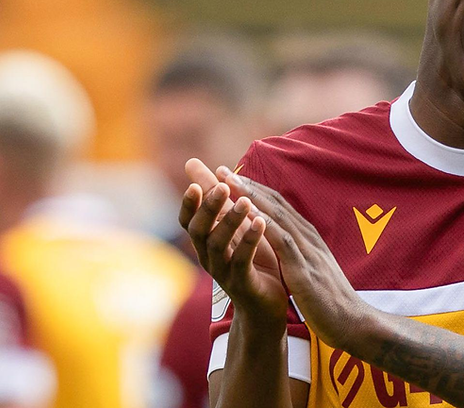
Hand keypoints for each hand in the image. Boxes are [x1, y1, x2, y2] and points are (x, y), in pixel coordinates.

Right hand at [180, 159, 287, 325]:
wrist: (266, 307)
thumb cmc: (251, 261)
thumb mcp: (234, 226)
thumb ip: (218, 199)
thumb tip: (194, 164)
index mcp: (207, 243)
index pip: (189, 221)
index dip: (189, 203)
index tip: (194, 182)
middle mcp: (209, 257)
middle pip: (200, 230)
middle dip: (209, 207)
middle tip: (222, 186)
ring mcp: (224, 272)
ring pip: (219, 245)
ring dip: (231, 221)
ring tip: (244, 202)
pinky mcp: (243, 284)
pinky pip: (242, 261)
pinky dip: (250, 241)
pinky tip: (261, 223)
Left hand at [219, 168, 364, 348]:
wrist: (354, 323)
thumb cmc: (332, 302)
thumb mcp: (314, 272)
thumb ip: (301, 257)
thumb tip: (286, 251)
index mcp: (309, 240)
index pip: (280, 208)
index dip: (256, 192)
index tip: (233, 179)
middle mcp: (308, 239)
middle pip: (275, 204)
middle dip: (247, 186)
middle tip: (221, 170)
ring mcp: (307, 251)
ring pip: (276, 216)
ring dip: (250, 197)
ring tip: (226, 182)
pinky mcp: (304, 269)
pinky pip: (281, 241)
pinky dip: (263, 224)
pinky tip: (245, 214)